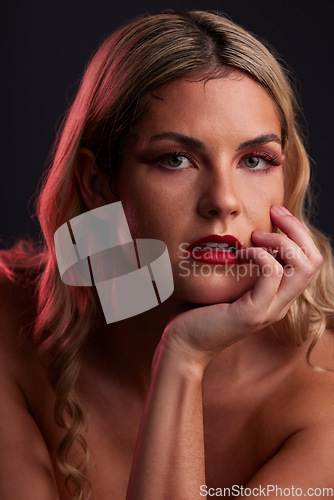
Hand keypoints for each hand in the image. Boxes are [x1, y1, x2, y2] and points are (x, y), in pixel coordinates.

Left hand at [160, 205, 322, 367]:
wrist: (183, 344)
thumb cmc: (200, 310)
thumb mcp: (228, 282)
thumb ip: (243, 264)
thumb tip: (242, 232)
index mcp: (278, 296)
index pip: (309, 260)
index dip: (298, 231)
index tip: (275, 213)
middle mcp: (280, 304)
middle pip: (313, 260)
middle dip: (296, 229)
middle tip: (273, 214)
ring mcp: (269, 310)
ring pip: (302, 266)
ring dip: (280, 241)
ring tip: (254, 237)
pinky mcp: (253, 313)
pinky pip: (271, 274)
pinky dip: (259, 254)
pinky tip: (240, 252)